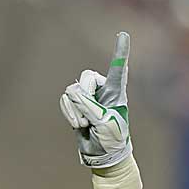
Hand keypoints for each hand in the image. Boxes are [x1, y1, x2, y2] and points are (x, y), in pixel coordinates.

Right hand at [60, 32, 131, 167]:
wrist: (104, 154)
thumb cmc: (112, 138)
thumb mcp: (104, 122)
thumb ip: (89, 105)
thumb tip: (72, 92)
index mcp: (117, 92)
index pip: (118, 69)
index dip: (120, 52)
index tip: (123, 34)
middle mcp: (103, 91)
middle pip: (86, 78)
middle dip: (84, 95)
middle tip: (90, 115)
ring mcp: (89, 98)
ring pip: (72, 91)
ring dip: (76, 109)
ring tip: (87, 124)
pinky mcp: (77, 105)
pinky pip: (65, 100)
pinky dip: (69, 112)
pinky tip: (79, 125)